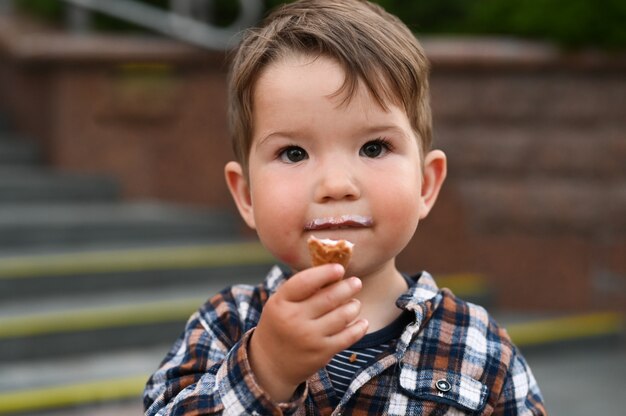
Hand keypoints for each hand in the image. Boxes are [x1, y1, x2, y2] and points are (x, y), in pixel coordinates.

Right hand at [248, 264, 367, 401]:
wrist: (270, 365)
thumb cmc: (279, 326)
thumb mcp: (279, 304)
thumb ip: (300, 289)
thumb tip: (331, 272)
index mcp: (280, 303)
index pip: (305, 281)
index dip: (325, 272)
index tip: (339, 268)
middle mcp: (294, 319)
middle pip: (329, 297)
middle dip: (347, 287)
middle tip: (356, 282)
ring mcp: (309, 337)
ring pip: (342, 316)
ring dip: (353, 306)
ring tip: (355, 303)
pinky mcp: (322, 353)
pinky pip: (348, 336)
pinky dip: (359, 327)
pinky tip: (362, 322)